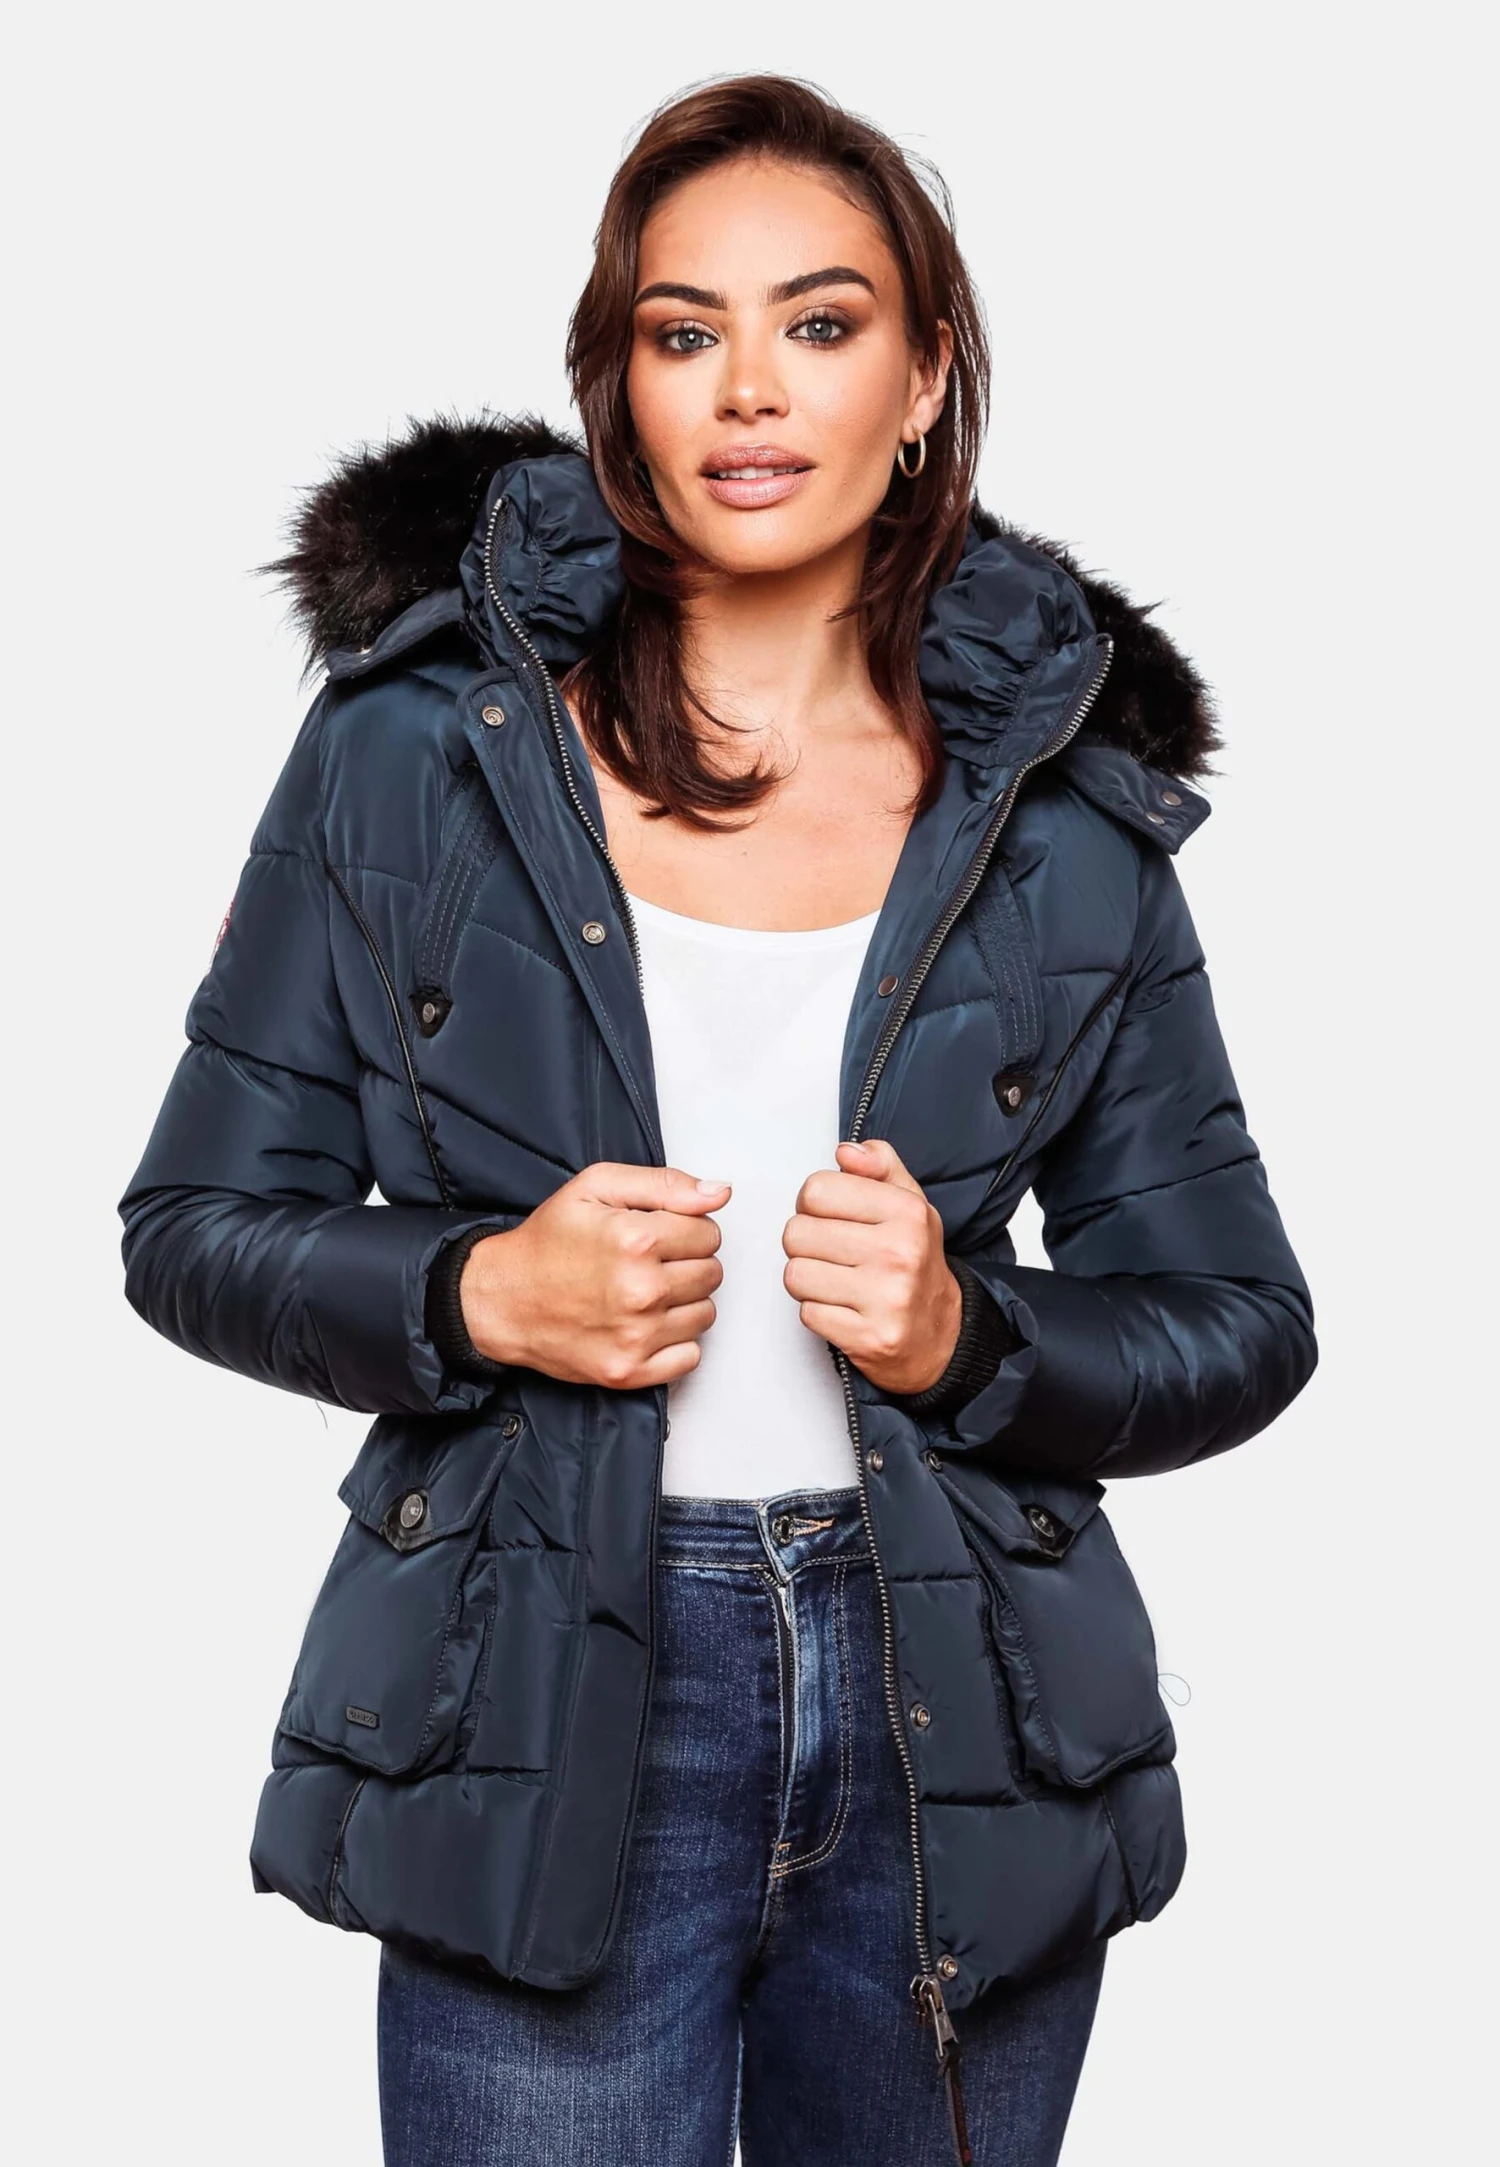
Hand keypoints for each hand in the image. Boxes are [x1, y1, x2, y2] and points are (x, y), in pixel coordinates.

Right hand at [458, 1163, 729, 1388]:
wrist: (502, 1300)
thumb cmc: (547, 1243)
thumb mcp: (596, 1187)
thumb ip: (664, 1184)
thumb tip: (719, 1193)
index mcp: (636, 1240)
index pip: (709, 1233)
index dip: (686, 1229)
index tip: (659, 1234)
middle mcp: (641, 1290)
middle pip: (712, 1273)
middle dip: (687, 1263)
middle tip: (650, 1263)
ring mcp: (636, 1336)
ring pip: (705, 1314)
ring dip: (684, 1302)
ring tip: (646, 1292)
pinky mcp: (629, 1371)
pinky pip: (690, 1357)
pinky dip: (675, 1342)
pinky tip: (647, 1324)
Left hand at [780, 1138, 962, 1393]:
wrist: (941, 1334)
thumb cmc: (915, 1263)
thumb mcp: (909, 1203)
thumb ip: (880, 1165)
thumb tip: (845, 1152)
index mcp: (907, 1213)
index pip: (816, 1190)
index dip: (813, 1204)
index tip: (830, 1216)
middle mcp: (899, 1253)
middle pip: (797, 1233)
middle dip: (806, 1243)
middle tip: (833, 1252)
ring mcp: (885, 1299)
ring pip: (795, 1274)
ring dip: (808, 1279)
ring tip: (836, 1280)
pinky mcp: (868, 1338)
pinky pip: (807, 1313)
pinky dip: (818, 1311)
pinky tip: (844, 1307)